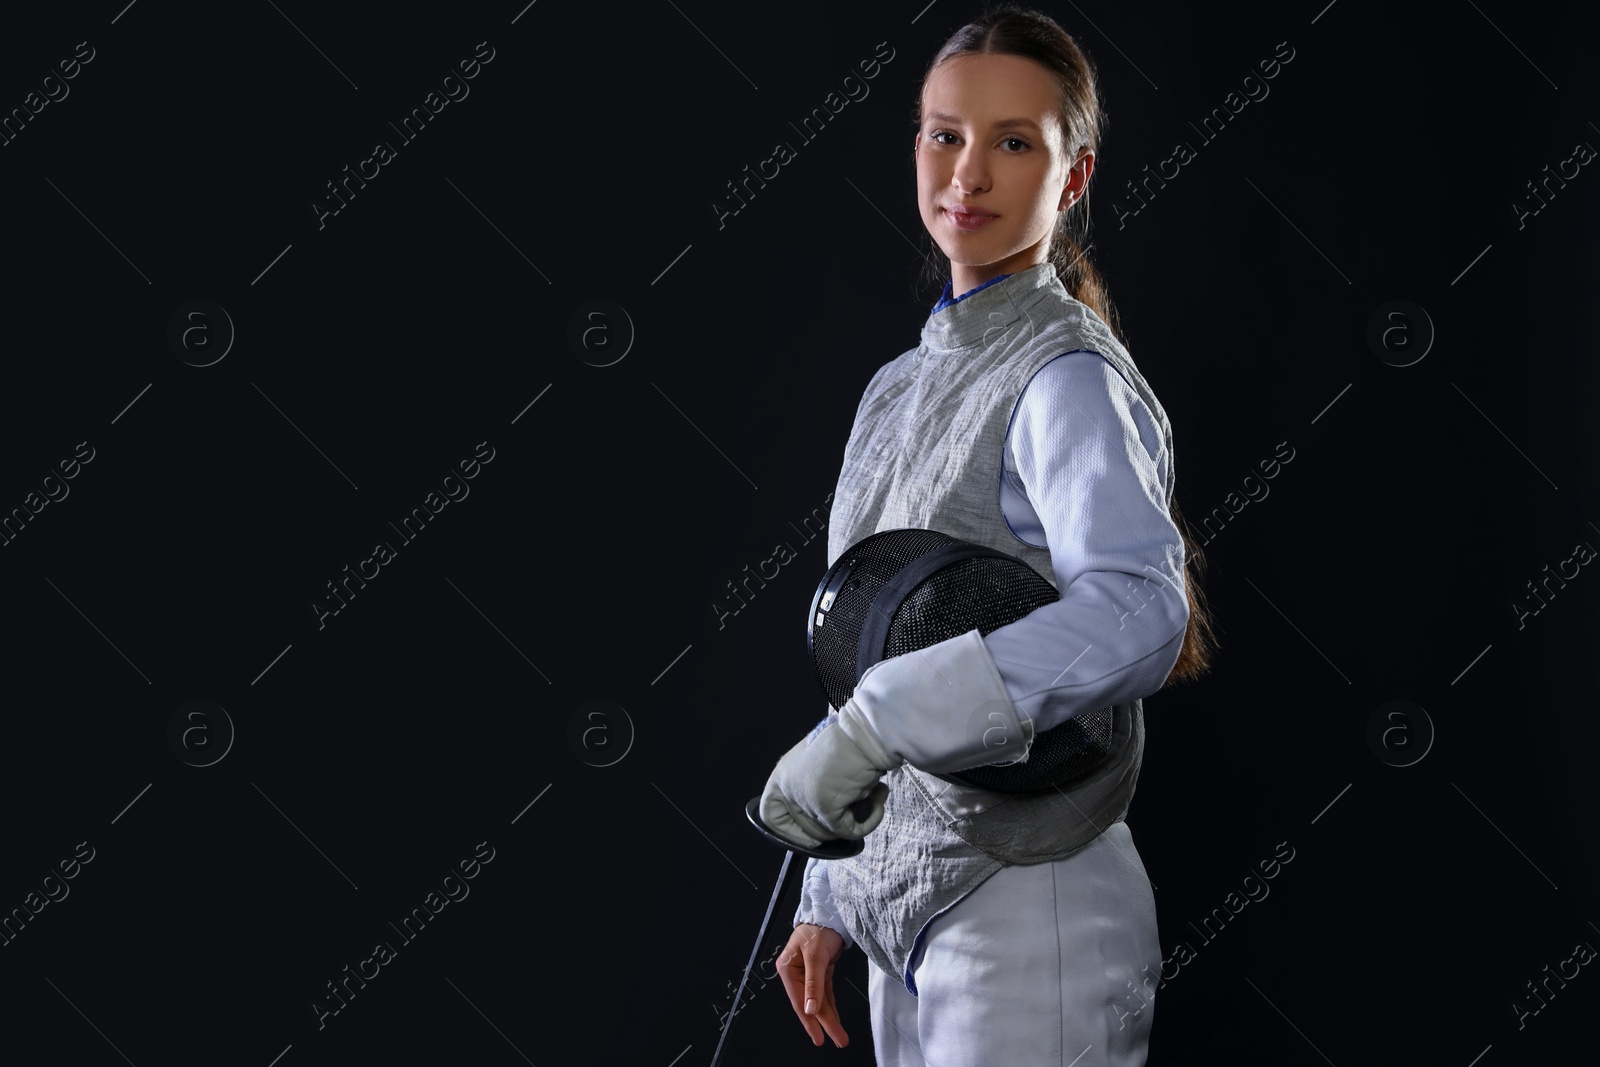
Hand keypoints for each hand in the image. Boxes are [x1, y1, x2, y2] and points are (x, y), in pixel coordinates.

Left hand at [758, 702, 895, 848]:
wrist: (864, 733)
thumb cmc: (848, 741)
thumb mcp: (821, 762)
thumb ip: (814, 785)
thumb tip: (826, 815)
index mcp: (781, 777)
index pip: (771, 816)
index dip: (789, 830)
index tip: (809, 834)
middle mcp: (789, 790)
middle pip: (804, 828)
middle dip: (832, 825)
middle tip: (852, 809)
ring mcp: (805, 800)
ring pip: (828, 833)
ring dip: (853, 819)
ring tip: (870, 796)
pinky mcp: (826, 809)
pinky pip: (850, 831)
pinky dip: (868, 821)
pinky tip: (878, 801)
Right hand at [776, 923, 847, 1047]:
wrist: (828, 912)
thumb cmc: (818, 929)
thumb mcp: (815, 956)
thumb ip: (813, 984)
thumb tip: (810, 1009)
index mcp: (787, 969)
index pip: (799, 1001)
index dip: (810, 1021)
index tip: (819, 1038)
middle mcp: (795, 974)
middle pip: (810, 1004)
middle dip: (825, 1023)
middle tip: (838, 1040)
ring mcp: (807, 974)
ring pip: (819, 1001)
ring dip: (829, 1018)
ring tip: (839, 1036)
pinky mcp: (819, 971)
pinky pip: (825, 993)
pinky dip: (831, 1006)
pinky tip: (836, 1019)